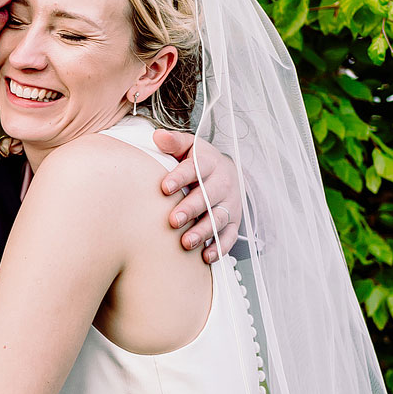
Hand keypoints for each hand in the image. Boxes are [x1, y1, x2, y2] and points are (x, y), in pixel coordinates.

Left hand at [152, 131, 241, 263]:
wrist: (226, 173)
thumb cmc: (198, 161)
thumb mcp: (187, 147)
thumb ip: (173, 143)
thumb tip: (157, 136)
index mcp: (209, 163)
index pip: (195, 168)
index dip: (180, 177)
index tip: (164, 187)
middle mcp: (222, 183)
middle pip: (208, 196)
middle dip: (191, 209)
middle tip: (172, 220)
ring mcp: (230, 204)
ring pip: (219, 218)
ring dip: (203, 231)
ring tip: (186, 243)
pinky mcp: (234, 221)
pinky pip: (230, 236)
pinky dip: (220, 247)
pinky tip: (206, 257)